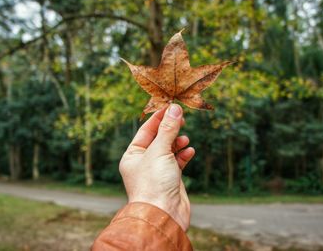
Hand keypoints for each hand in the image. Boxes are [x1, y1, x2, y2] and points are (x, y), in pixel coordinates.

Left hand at [119, 104, 194, 230]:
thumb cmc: (154, 184)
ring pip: (169, 149)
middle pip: (158, 138)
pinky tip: (189, 151)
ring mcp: (157, 171)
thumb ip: (168, 129)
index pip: (146, 130)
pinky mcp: (170, 178)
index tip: (171, 106)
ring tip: (185, 139)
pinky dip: (183, 155)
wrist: (163, 215)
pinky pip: (177, 161)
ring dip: (178, 142)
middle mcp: (143, 162)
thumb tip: (175, 108)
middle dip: (170, 129)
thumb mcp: (160, 151)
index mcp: (133, 155)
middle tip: (182, 118)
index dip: (159, 117)